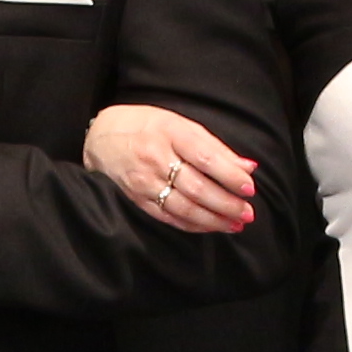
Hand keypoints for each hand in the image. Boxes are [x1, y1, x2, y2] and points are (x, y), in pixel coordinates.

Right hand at [83, 101, 255, 234]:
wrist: (101, 137)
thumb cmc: (147, 126)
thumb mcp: (180, 124)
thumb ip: (215, 147)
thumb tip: (248, 167)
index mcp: (170, 133)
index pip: (205, 157)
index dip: (229, 175)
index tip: (249, 188)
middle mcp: (155, 158)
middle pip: (196, 187)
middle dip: (226, 204)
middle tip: (248, 213)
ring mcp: (144, 182)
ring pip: (184, 207)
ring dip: (213, 220)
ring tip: (236, 224)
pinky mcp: (137, 199)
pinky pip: (169, 218)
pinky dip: (193, 225)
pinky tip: (211, 227)